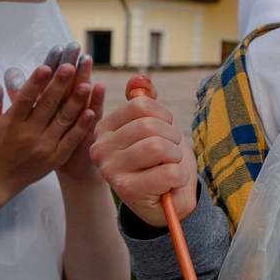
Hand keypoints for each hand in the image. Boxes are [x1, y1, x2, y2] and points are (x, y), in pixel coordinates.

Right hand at [0, 55, 100, 202]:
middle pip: (47, 105)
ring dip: (76, 102)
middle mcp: (28, 134)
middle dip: (60, 85)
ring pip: (63, 120)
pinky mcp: (55, 158)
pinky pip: (71, 140)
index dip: (37, 82)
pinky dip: (81, 126)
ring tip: (86, 84)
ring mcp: (44, 147)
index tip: (47, 66)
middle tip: (71, 66)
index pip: (25, 98)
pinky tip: (91, 112)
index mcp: (10, 123)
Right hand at [93, 76, 197, 228]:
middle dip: (172, 139)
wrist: (169, 199)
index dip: (164, 117)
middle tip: (168, 155)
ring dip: (175, 158)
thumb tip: (139, 79)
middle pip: (150, 126)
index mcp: (104, 128)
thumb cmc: (162, 161)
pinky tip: (168, 184)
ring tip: (167, 167)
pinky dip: (179, 177)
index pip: (141, 104)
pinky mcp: (126, 190)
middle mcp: (99, 148)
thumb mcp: (157, 127)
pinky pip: (169, 171)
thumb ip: (147, 102)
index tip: (162, 133)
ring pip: (158, 147)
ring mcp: (109, 169)